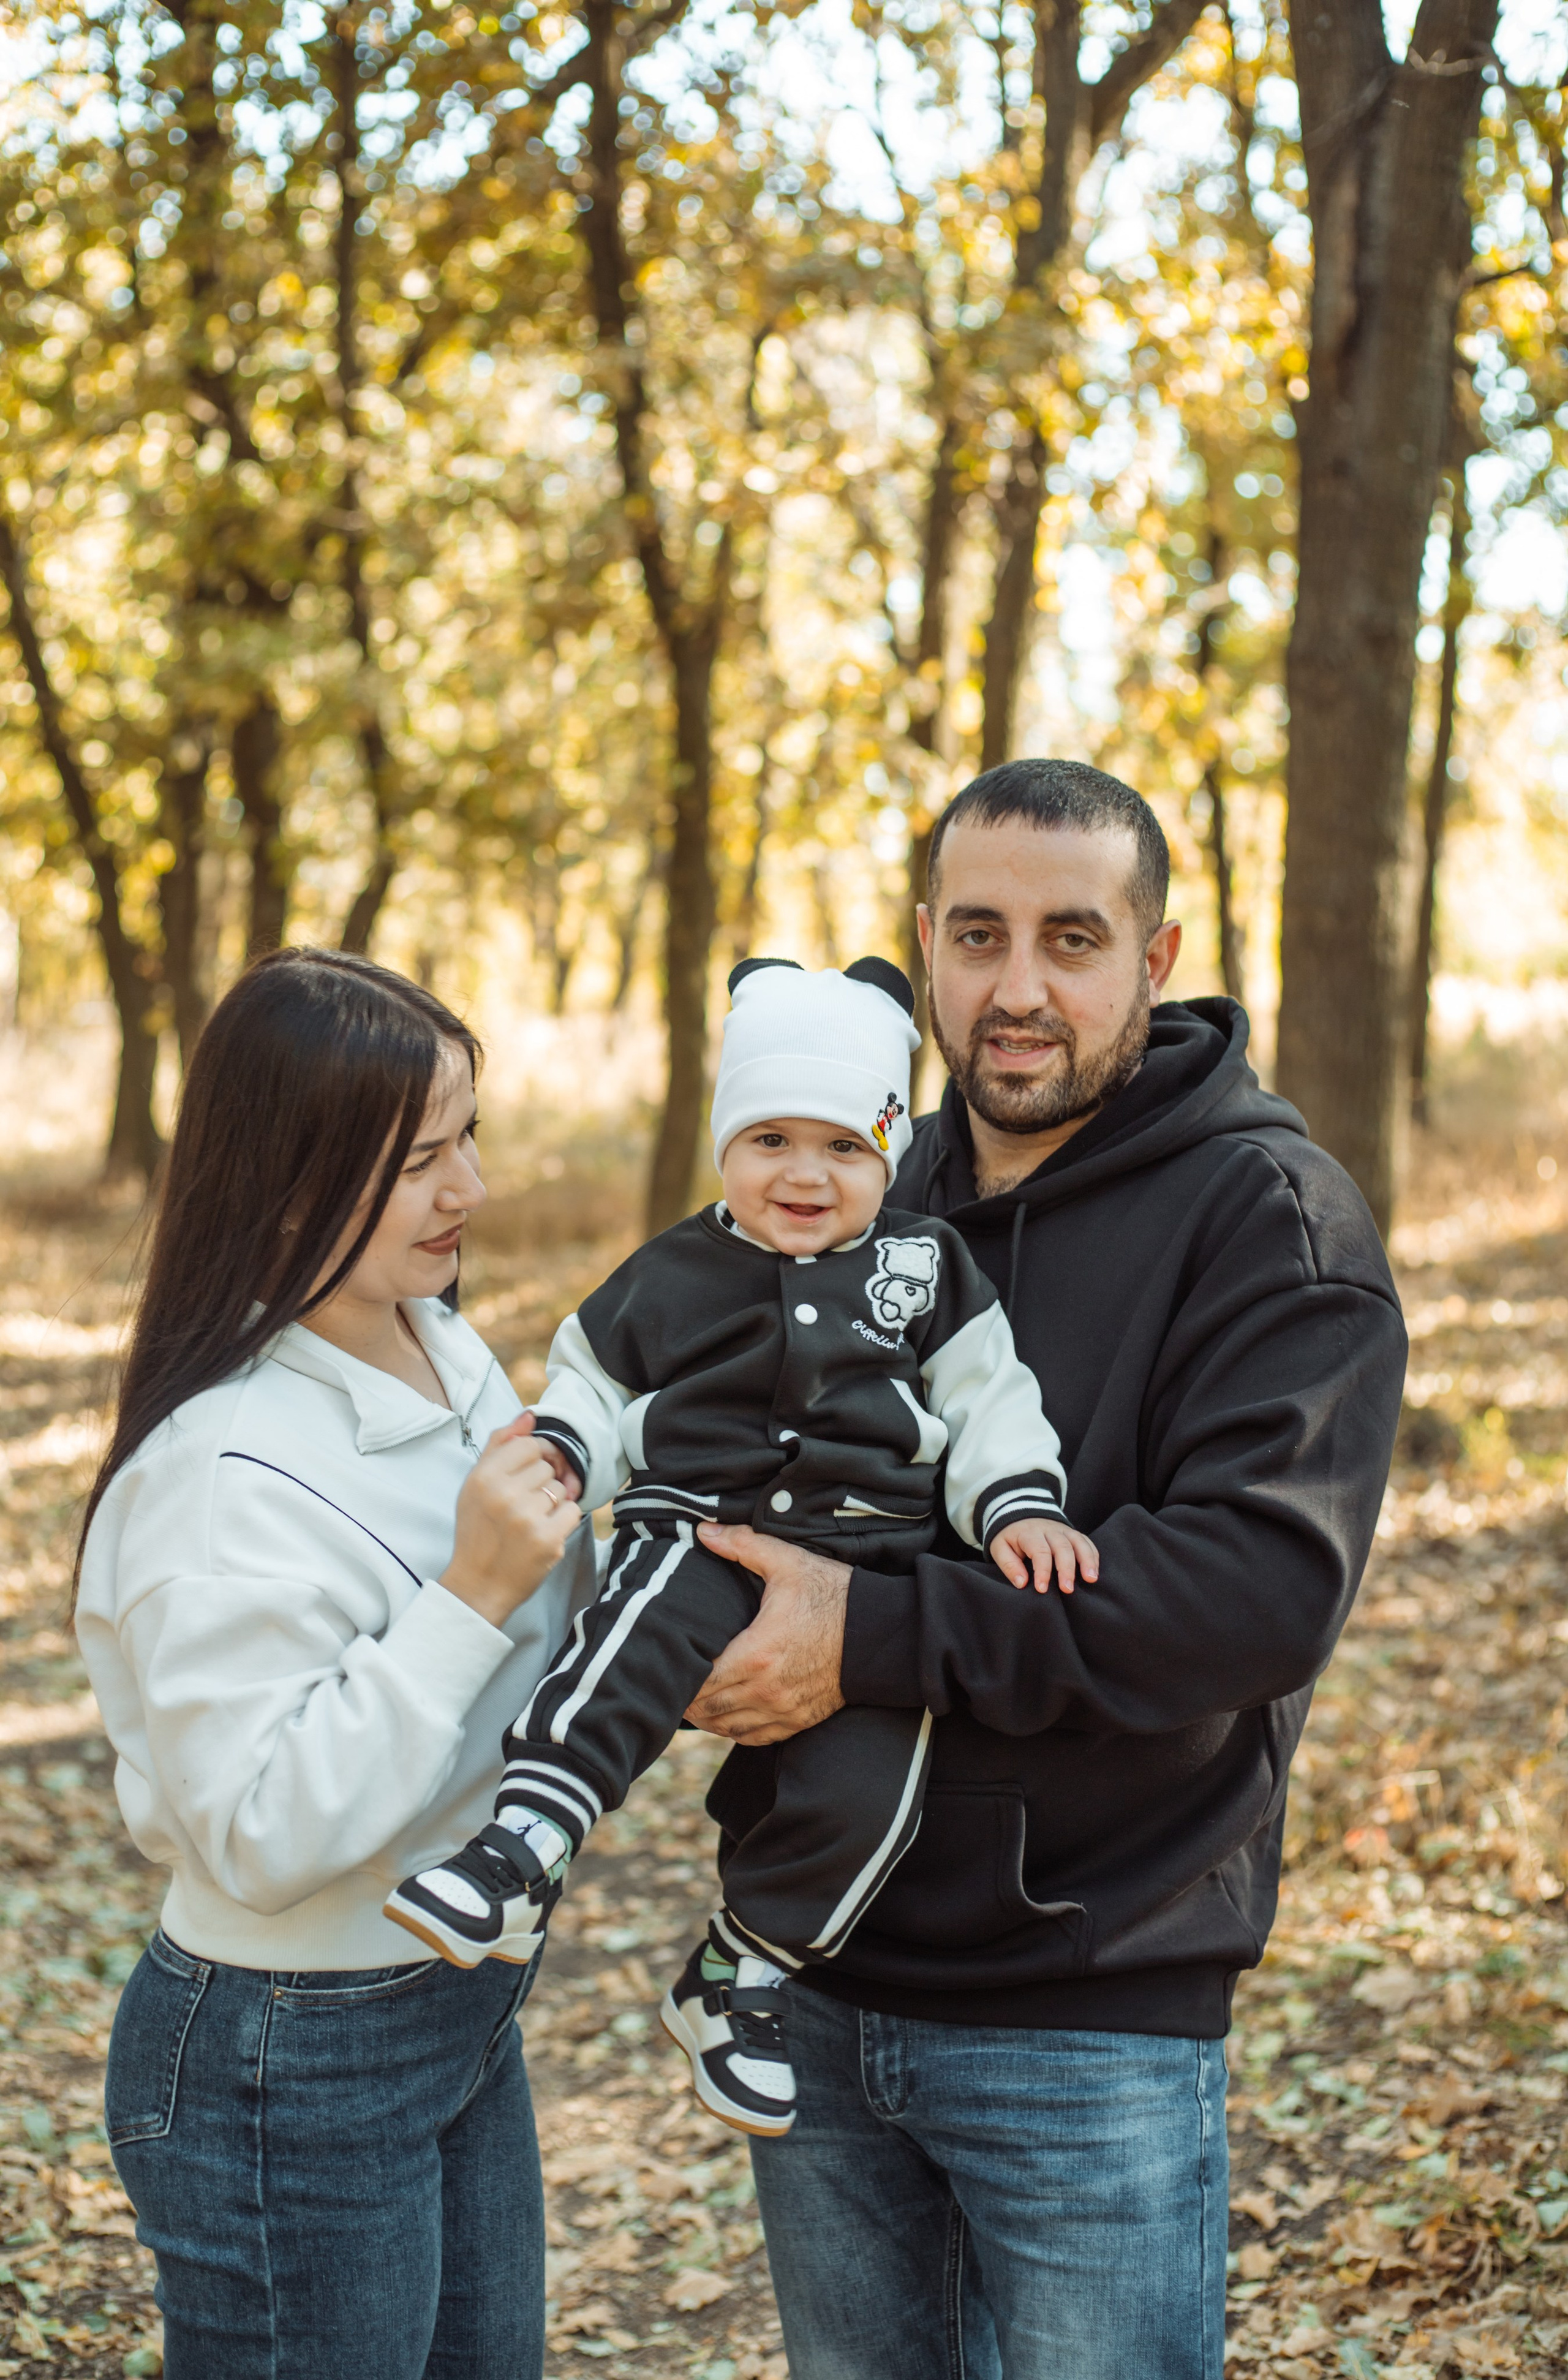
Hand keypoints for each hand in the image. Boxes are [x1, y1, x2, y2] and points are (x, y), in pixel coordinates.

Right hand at [441, 1421, 580, 1627]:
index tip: (524, 1478)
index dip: (533, 1459)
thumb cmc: (478, 1531)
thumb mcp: (475, 1484)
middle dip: (541, 1482)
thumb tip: (530, 1415)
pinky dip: (562, 1520)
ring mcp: (528, 1518)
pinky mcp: (548, 1540)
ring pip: (561, 1487)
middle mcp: (505, 1494)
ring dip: (552, 1502)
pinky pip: (572, 1510)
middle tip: (522, 1506)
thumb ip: (500, 1445)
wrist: (479, 1584)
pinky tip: (543, 1531)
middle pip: (547, 1465)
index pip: (529, 1444)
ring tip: (529, 1520)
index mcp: (484, 1477)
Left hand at [686, 1525, 849, 1744]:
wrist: (882, 1632)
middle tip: (672, 1682)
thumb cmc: (834, 1596)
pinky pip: (755, 1737)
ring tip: (693, 1700)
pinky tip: (726, 1715)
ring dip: (707, 1717)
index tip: (668, 1662)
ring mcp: (784, 1710)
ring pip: (728, 1728)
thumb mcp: (788, 1563)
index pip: (700, 1680)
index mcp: (758, 1653)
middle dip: (686, 1699)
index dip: (678, 1676)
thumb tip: (703, 1531)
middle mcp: (768, 1689)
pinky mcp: (799, 1721)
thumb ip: (743, 1545)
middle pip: (708, 1709)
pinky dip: (734, 1730)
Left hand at [991, 1516, 1098, 1594]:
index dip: (1042, 1571)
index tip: (1042, 1589)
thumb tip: (1022, 1583)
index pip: (1039, 1551)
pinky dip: (1092, 1555)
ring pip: (1078, 1542)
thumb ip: (1009, 1565)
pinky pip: (1086, 1541)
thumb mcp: (1000, 1548)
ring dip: (1086, 1560)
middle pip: (1062, 1547)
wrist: (1020, 1512)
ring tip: (1091, 1579)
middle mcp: (1049, 1530)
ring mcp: (1063, 1530)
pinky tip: (1094, 1572)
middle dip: (1066, 1569)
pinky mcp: (1072, 1533)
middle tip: (1068, 1589)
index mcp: (1029, 1533)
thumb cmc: (1010, 1537)